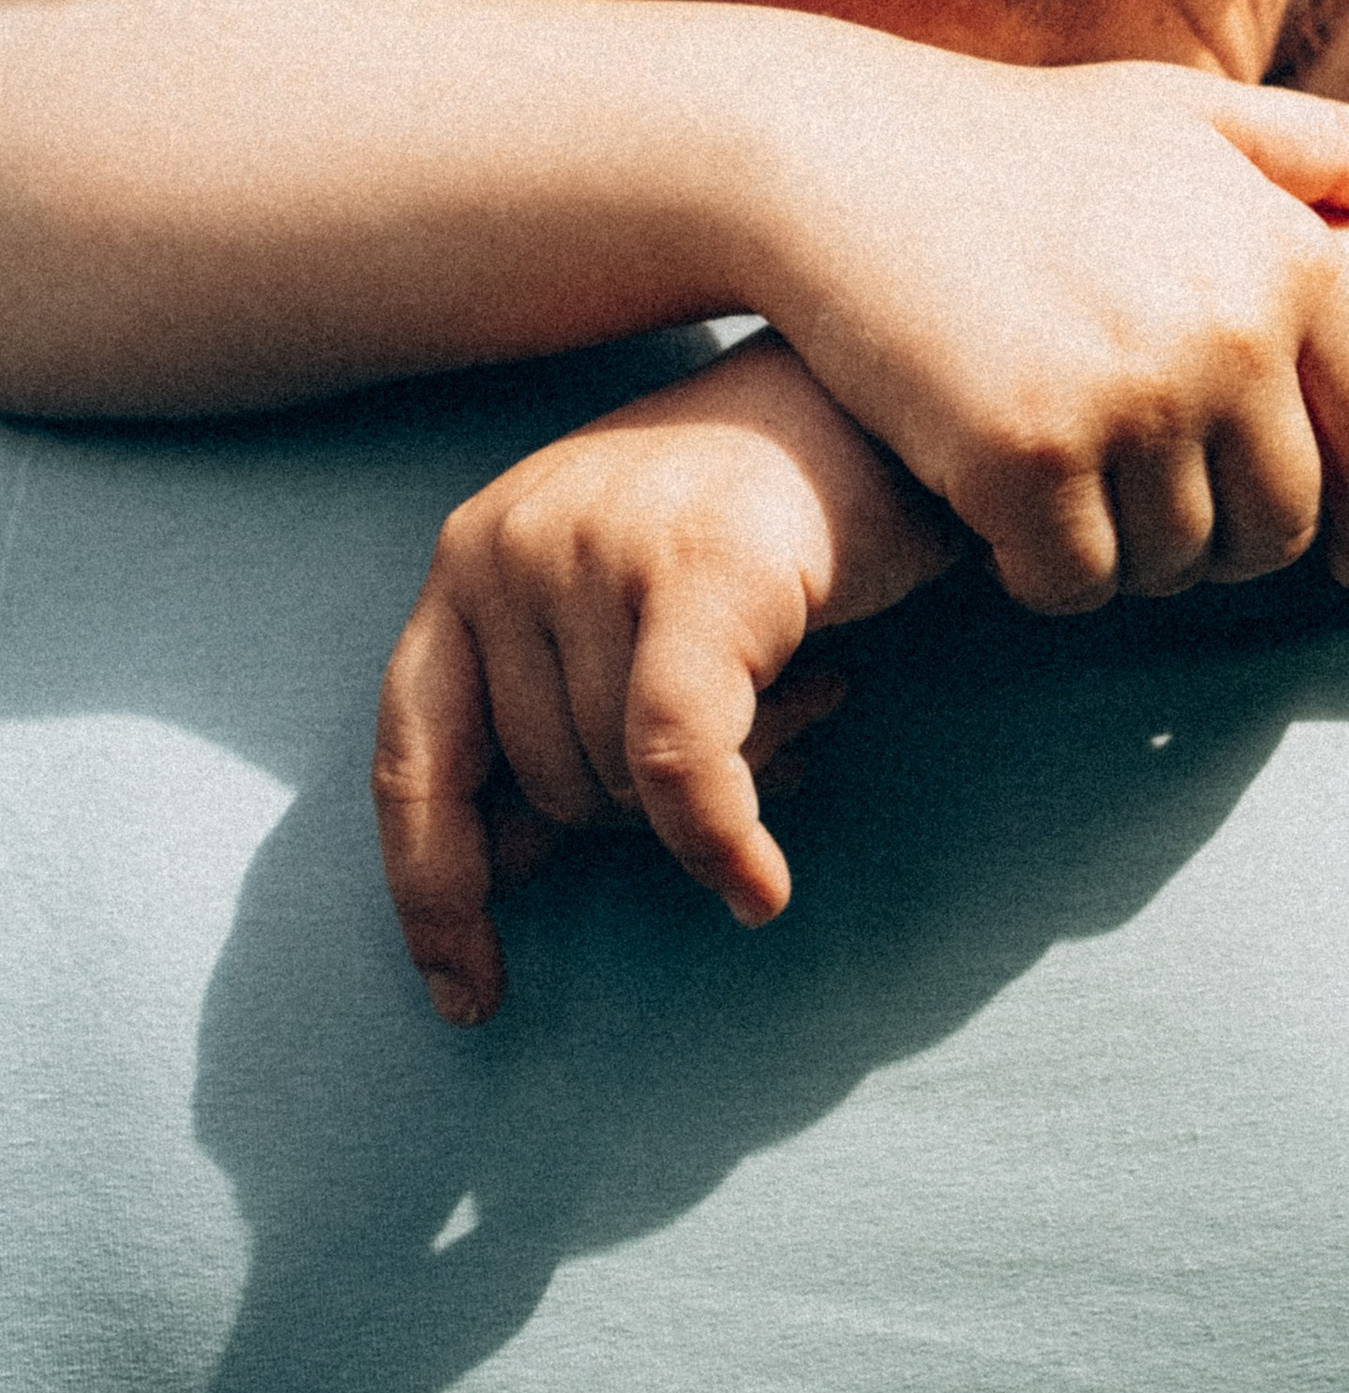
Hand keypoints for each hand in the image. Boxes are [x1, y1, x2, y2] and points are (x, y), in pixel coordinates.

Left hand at [373, 333, 949, 1025]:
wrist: (893, 398)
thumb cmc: (769, 522)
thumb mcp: (625, 611)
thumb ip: (555, 718)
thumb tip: (503, 870)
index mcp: (473, 553)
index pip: (412, 755)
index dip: (432, 889)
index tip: (468, 994)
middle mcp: (510, 541)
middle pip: (549, 795)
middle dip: (654, 811)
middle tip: (756, 724)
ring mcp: (595, 548)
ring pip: (627, 790)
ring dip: (729, 784)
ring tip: (797, 685)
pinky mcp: (695, 571)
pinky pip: (679, 767)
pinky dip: (721, 843)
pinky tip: (761, 888)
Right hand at [747, 54, 1348, 614]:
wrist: (839, 153)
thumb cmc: (1018, 138)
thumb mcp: (1182, 115)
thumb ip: (1324, 152)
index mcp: (1290, 256)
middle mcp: (1230, 331)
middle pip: (1280, 529)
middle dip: (1229, 545)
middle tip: (1163, 518)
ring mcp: (1129, 396)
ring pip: (1175, 564)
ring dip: (1129, 555)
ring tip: (1075, 492)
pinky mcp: (1025, 455)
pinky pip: (1075, 583)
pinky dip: (1042, 573)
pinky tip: (1004, 519)